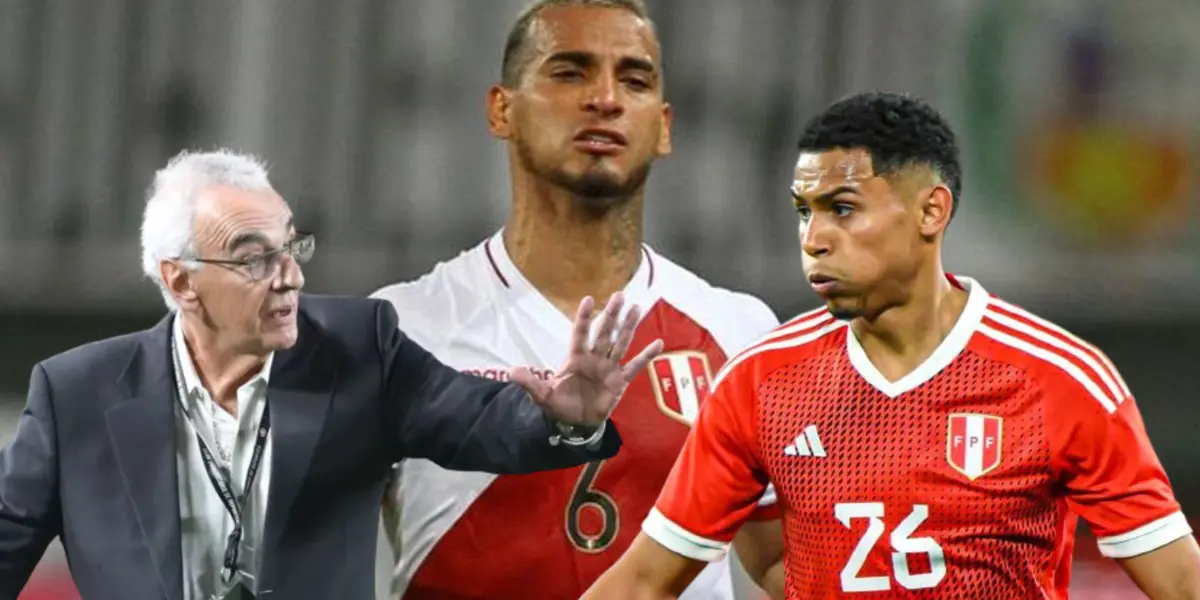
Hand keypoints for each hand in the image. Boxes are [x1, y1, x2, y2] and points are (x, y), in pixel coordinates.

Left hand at [510, 291, 662, 426]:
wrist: (576, 423)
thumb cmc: (559, 404)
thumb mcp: (542, 395)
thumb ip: (529, 383)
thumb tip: (510, 372)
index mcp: (575, 358)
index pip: (580, 333)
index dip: (583, 317)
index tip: (588, 299)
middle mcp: (594, 358)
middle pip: (604, 333)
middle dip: (611, 315)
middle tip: (619, 294)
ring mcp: (609, 368)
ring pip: (620, 343)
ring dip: (628, 326)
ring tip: (636, 307)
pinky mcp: (620, 381)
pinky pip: (635, 366)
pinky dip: (646, 356)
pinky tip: (658, 343)